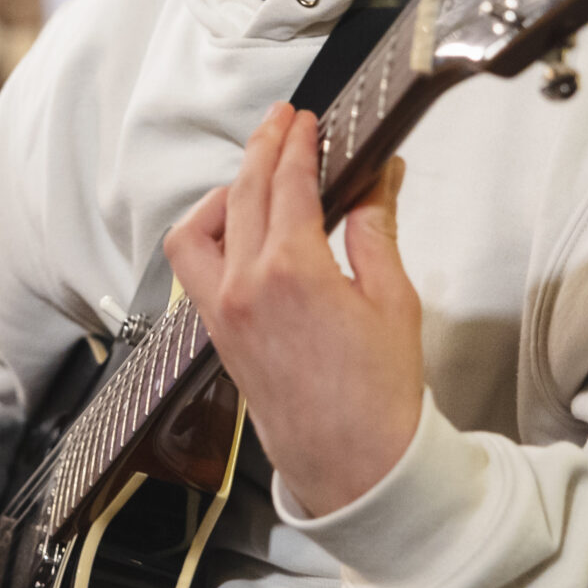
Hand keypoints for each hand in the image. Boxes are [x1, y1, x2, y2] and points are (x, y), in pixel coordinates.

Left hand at [163, 105, 424, 517]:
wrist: (355, 466)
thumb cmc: (379, 397)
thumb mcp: (393, 299)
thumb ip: (376, 229)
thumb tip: (377, 180)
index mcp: (292, 271)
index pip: (287, 182)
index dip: (297, 143)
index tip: (306, 122)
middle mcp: (244, 286)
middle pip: (242, 192)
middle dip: (262, 149)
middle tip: (283, 125)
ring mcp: (222, 312)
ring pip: (199, 229)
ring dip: (223, 193)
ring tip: (253, 177)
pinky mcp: (217, 335)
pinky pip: (194, 269)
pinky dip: (209, 237)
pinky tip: (238, 232)